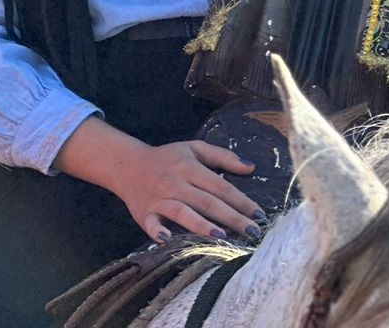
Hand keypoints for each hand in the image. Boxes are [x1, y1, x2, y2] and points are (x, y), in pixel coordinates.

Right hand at [110, 139, 263, 242]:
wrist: (128, 165)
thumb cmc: (168, 158)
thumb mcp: (195, 148)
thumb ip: (223, 156)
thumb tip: (251, 168)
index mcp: (189, 167)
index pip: (221, 186)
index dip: (241, 200)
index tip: (259, 214)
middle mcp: (175, 183)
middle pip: (207, 202)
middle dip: (232, 217)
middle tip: (252, 231)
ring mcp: (159, 199)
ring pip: (182, 212)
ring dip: (201, 225)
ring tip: (222, 236)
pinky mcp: (144, 213)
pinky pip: (150, 224)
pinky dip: (157, 232)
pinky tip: (168, 240)